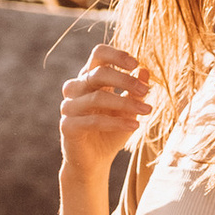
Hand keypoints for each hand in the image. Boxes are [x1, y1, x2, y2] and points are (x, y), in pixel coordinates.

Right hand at [59, 42, 155, 175]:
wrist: (95, 160)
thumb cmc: (112, 130)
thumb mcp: (129, 109)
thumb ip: (135, 91)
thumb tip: (146, 71)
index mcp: (89, 77)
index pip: (99, 54)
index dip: (117, 55)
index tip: (136, 64)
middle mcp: (76, 87)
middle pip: (98, 73)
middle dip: (125, 80)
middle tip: (146, 91)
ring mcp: (69, 106)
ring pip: (97, 97)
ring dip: (126, 103)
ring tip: (147, 111)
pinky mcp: (67, 126)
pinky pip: (94, 121)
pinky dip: (117, 123)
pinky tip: (135, 126)